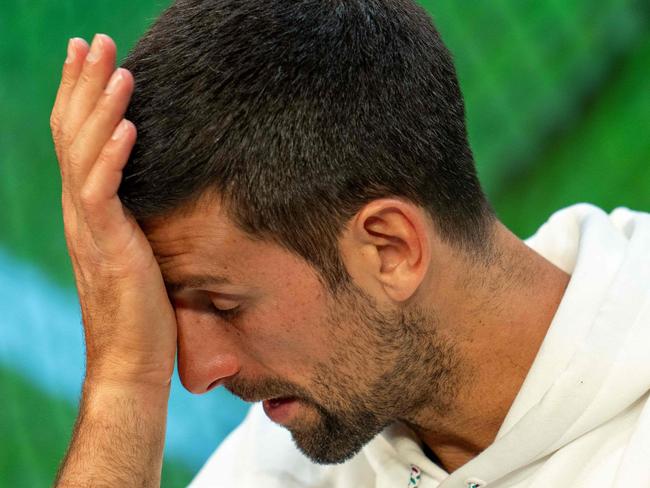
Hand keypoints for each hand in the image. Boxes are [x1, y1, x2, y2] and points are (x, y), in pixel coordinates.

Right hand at [50, 34, 176, 388]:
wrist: (131, 360)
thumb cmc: (141, 309)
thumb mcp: (138, 250)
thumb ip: (135, 216)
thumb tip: (154, 194)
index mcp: (87, 209)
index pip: (76, 141)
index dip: (80, 97)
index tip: (92, 58)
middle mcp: (80, 212)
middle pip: (73, 134)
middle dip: (83, 84)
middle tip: (93, 40)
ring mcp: (90, 229)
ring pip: (84, 154)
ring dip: (100, 108)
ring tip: (117, 68)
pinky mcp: (108, 248)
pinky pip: (103, 193)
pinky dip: (114, 157)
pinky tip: (131, 126)